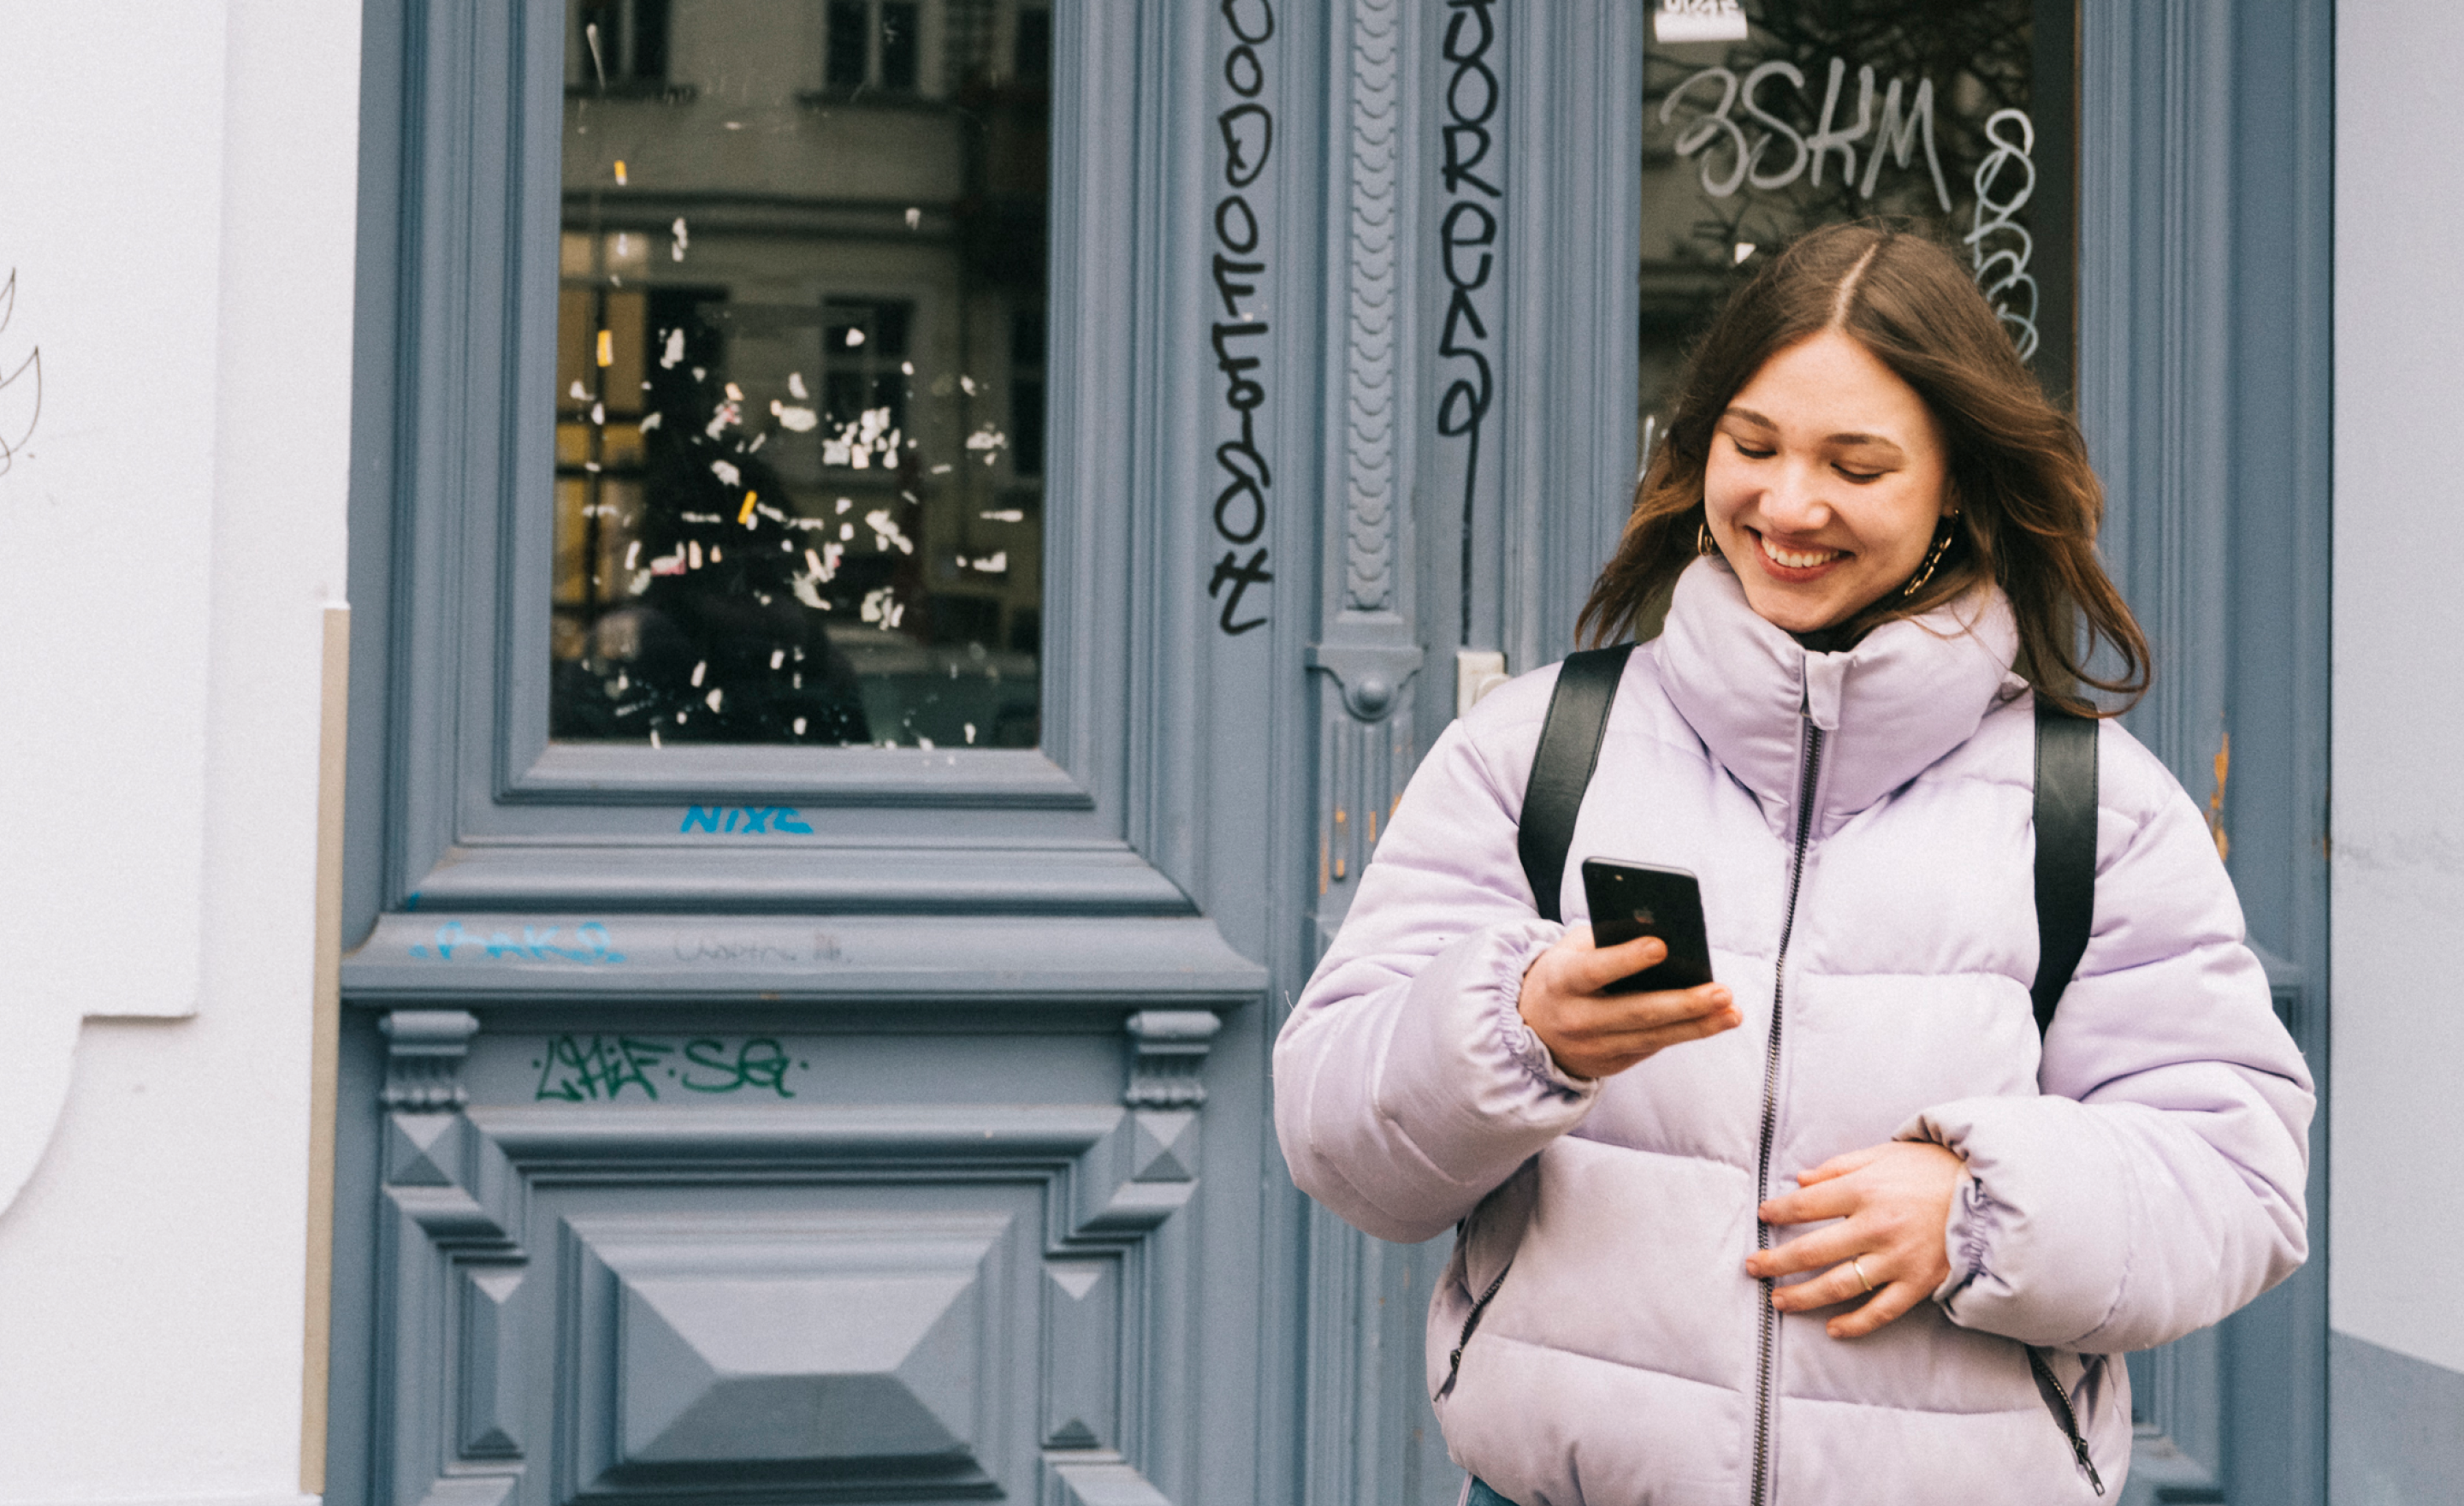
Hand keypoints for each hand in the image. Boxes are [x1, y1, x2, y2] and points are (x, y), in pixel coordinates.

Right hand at [1517, 926, 1739, 1078]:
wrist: (1530, 1028)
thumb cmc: (1562, 974)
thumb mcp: (1569, 952)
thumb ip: (1604, 941)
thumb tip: (1659, 931)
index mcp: (1561, 981)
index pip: (1594, 970)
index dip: (1625, 959)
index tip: (1661, 946)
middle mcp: (1576, 1019)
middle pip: (1635, 1012)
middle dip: (1682, 1003)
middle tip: (1722, 991)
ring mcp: (1594, 1047)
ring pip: (1653, 1038)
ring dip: (1698, 1025)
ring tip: (1732, 1011)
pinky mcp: (1611, 1064)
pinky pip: (1653, 1048)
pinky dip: (1685, 1033)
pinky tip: (1716, 1021)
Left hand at [1745, 1141, 1962, 1337]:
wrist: (1991, 1194)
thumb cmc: (1934, 1169)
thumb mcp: (1885, 1155)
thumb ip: (1840, 1167)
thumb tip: (1801, 1180)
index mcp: (1864, 1190)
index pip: (1805, 1206)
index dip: (1778, 1212)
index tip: (1761, 1216)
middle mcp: (1876, 1228)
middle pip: (1812, 1251)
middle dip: (1776, 1262)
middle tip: (1752, 1269)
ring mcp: (1897, 1260)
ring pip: (1838, 1286)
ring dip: (1803, 1296)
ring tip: (1779, 1301)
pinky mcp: (1919, 1283)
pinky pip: (1881, 1311)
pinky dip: (1855, 1324)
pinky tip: (1833, 1329)